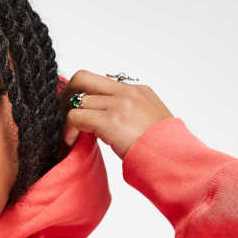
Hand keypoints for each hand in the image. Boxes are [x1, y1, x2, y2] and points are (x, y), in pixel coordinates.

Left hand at [58, 69, 173, 159]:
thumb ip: (130, 116)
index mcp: (139, 91)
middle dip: (67, 94)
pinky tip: (70, 142)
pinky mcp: (111, 120)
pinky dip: (68, 129)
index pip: (101, 83)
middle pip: (83, 78)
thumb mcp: (150, 124)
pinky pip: (76, 116)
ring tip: (68, 135)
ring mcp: (119, 104)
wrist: (175, 158)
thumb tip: (107, 125)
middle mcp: (127, 92)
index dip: (83, 95)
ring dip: (67, 118)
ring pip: (77, 99)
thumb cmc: (164, 149)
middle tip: (62, 115)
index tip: (77, 110)